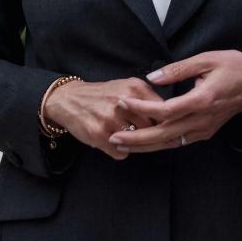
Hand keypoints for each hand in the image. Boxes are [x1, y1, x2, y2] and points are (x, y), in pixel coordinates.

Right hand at [44, 77, 164, 160]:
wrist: (68, 99)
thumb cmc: (103, 95)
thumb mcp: (126, 87)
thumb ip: (148, 99)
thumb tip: (173, 120)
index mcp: (134, 87)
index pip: (163, 112)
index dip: (167, 123)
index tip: (168, 130)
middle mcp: (124, 101)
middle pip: (153, 129)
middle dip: (152, 136)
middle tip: (146, 137)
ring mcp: (110, 119)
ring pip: (138, 142)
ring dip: (135, 144)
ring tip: (126, 136)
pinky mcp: (99, 134)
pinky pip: (122, 153)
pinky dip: (120, 151)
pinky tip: (112, 141)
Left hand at [106, 50, 241, 152]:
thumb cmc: (233, 67)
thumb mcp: (206, 59)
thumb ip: (177, 69)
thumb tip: (152, 77)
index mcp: (202, 100)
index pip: (166, 110)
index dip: (142, 108)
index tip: (123, 102)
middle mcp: (202, 119)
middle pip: (164, 134)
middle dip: (136, 138)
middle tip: (113, 137)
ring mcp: (204, 129)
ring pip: (170, 143)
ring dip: (145, 146)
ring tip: (122, 145)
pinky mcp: (204, 132)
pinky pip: (178, 142)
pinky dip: (159, 144)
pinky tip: (144, 143)